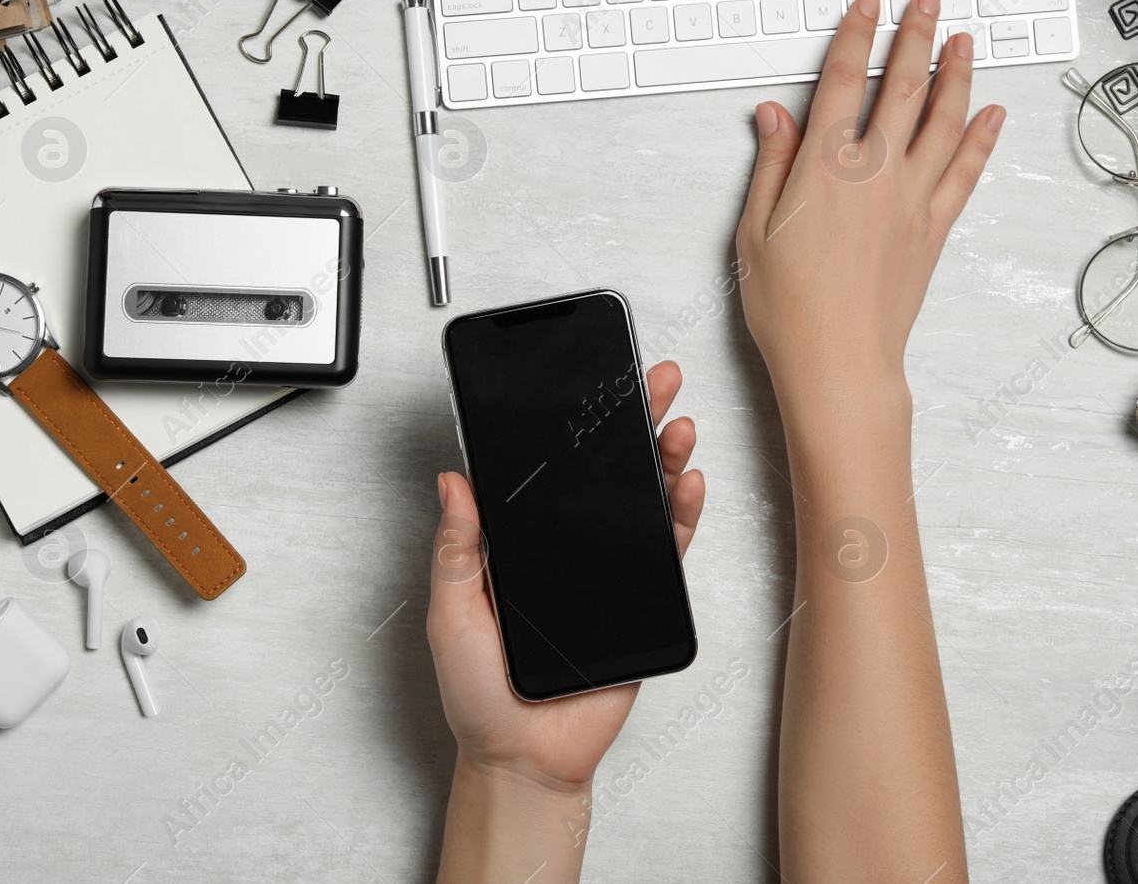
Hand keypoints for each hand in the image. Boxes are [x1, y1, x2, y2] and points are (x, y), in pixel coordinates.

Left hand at [426, 360, 705, 792]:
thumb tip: (452, 481)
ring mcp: (605, 570)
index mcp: (518, 543)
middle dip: (631, 422)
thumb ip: (456, 548)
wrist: (526, 756)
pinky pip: (668, 550)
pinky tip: (687, 482)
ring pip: (642, 501)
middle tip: (650, 381)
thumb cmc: (479, 695)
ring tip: (674, 424)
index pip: (549, 471)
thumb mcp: (451, 612)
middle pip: (605, 473)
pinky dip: (683, 514)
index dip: (569, 428)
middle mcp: (565, 549)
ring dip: (663, 458)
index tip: (584, 387)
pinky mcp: (640, 599)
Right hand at [735, 0, 1004, 409]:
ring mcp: (911, 199)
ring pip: (942, 120)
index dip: (856, 37)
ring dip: (956, 74)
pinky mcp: (934, 229)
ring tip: (963, 41)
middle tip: (928, 3)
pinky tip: (990, 115)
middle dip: (916, 37)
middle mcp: (874, 174)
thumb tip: (773, 117)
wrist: (839, 362)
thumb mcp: (754, 233)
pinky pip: (964, 172)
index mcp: (824, 168)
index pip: (841, 82)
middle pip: (902, 87)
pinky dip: (980, 139)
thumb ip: (770, 167)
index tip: (867, 7)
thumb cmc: (789, 309)